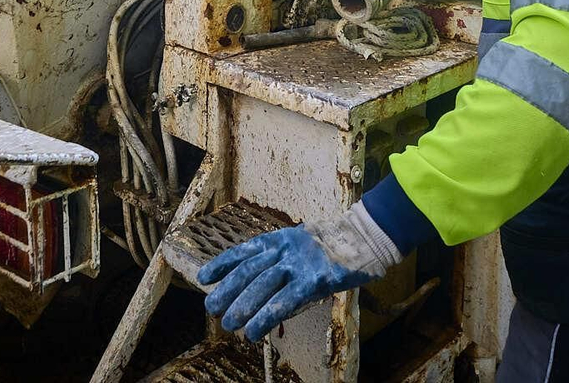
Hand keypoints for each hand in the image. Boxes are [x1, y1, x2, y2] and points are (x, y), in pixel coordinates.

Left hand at [196, 226, 374, 341]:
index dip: (222, 264)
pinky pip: (285, 302)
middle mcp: (284, 249)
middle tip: (212, 308)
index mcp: (279, 238)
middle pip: (248, 271)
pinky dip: (266, 317)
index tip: (204, 277)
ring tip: (229, 324)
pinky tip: (255, 330)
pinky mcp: (314, 281)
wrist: (364, 239)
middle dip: (227, 291)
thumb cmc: (331, 245)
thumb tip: (254, 282)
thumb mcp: (299, 243)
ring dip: (243, 307)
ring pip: (262, 287)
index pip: (243, 251)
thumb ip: (278, 258)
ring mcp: (299, 264)